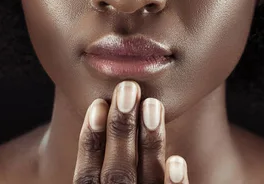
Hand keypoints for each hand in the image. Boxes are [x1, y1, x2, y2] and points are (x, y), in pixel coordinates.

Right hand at [72, 80, 189, 182]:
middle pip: (116, 173)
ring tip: (153, 105)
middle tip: (128, 89)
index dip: (90, 142)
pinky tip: (177, 161)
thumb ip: (108, 162)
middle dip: (120, 129)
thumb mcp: (106, 182)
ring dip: (149, 142)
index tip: (98, 104)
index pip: (87, 176)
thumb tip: (103, 110)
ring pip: (146, 180)